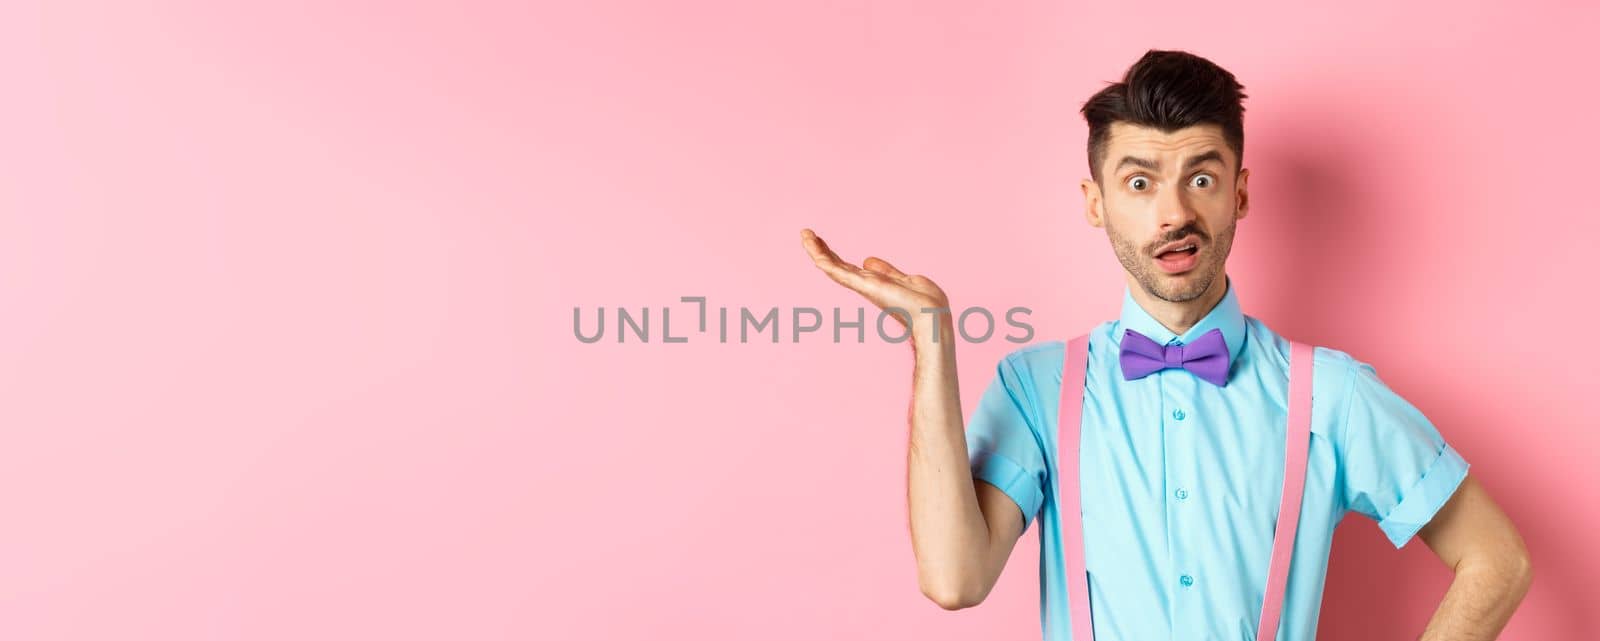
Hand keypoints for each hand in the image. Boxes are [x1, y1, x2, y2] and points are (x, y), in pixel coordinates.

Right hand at [799, 228, 950, 335]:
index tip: (820, 240)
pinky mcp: (863, 285)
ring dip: (816, 251)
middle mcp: (865, 285)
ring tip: (804, 235)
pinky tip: (813, 249)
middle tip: (805, 234)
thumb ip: (887, 271)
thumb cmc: (925, 302)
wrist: (932, 315)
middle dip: (820, 250)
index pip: (848, 267)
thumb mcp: (905, 278)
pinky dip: (824, 259)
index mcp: (874, 283)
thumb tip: (868, 260)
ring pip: (832, 267)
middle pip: (836, 266)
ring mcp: (862, 286)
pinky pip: (838, 271)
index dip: (833, 254)